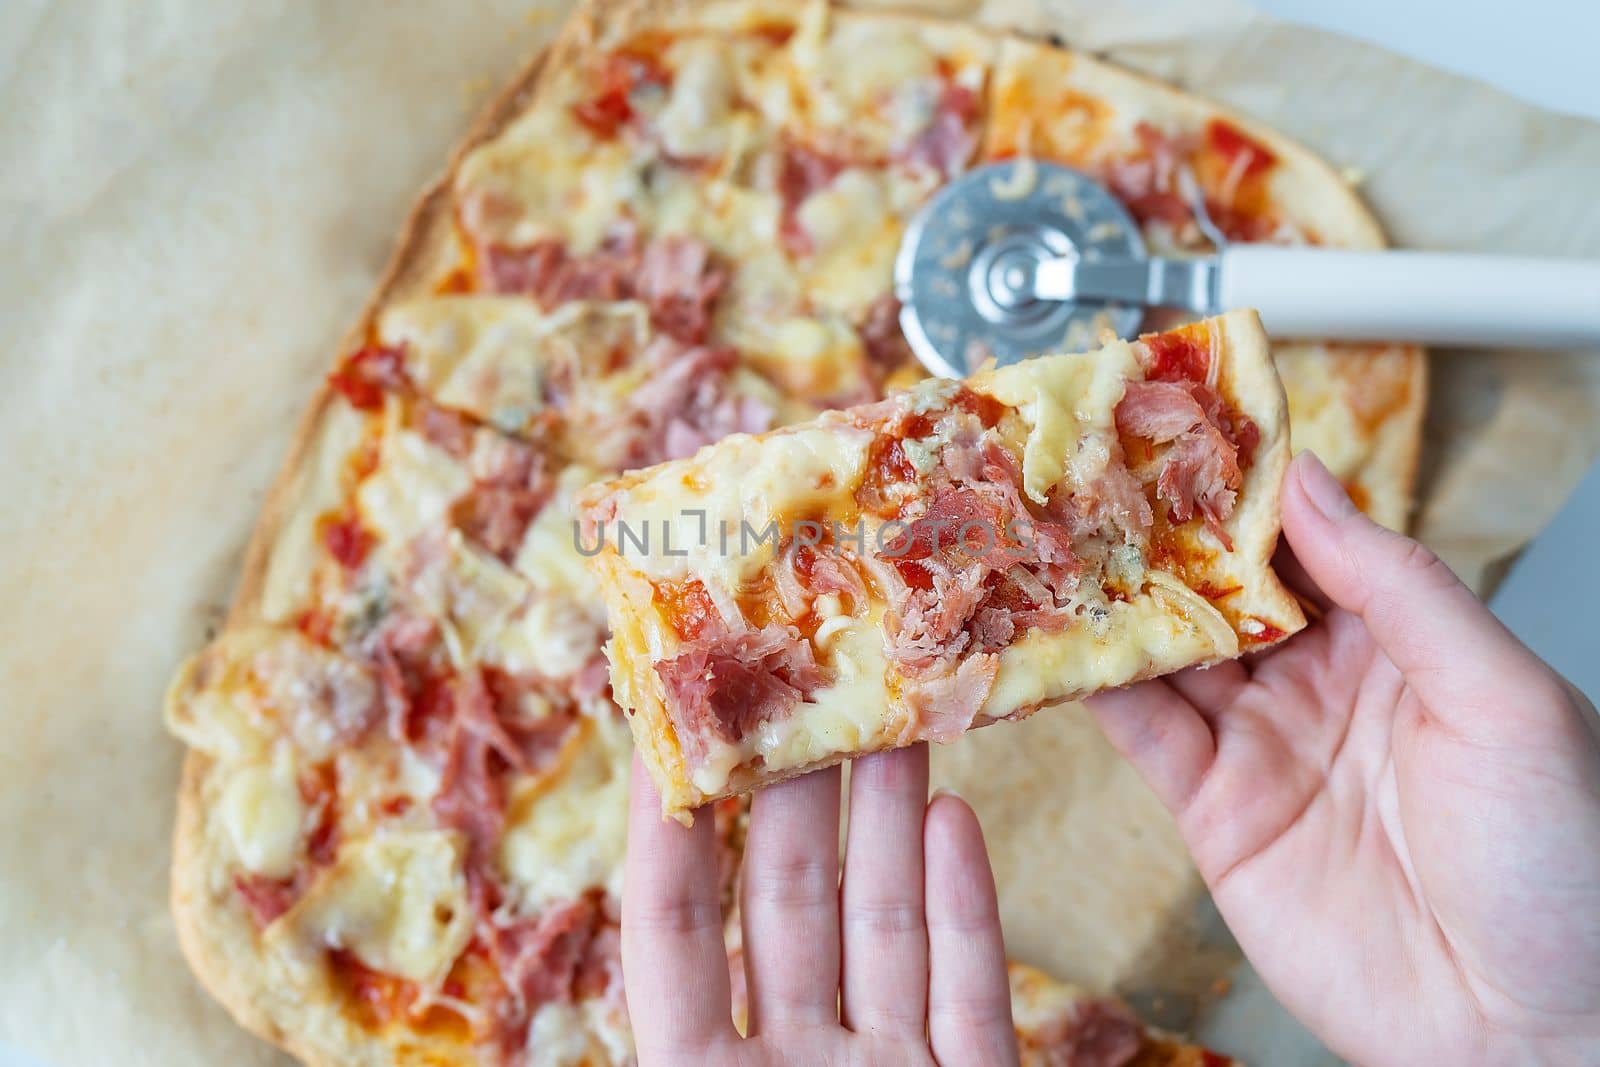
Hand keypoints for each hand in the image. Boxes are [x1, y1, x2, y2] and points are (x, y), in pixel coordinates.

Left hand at [622, 745, 1018, 1065]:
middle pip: (790, 906)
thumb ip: (683, 1024)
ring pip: (886, 928)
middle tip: (807, 691)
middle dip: (800, 793)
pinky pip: (970, 992)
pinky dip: (966, 908)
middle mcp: (797, 1066)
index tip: (671, 733)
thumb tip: (657, 874)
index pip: (674, 932)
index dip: (669, 834)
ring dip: (890, 822)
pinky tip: (954, 818)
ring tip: (893, 722)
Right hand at [1090, 452, 1599, 1065]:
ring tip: (1050, 539)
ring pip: (1167, 651)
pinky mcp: (1215, 811)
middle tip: (1086, 470)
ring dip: (1111, 599)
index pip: (1301, 540)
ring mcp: (1263, 743)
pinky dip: (1092, 688)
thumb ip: (1402, 587)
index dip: (1240, 488)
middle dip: (1155, 534)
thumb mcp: (1502, 699)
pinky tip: (1056, 642)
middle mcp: (1321, 680)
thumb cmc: (1559, 865)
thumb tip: (1310, 482)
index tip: (1178, 428)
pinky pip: (1142, 733)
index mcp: (1401, 639)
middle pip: (1219, 588)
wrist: (1519, 1031)